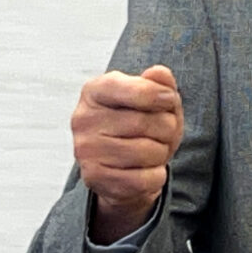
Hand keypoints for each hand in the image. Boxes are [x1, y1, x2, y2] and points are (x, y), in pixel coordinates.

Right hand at [72, 65, 183, 243]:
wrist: (125, 166)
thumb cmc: (142, 126)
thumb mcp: (155, 100)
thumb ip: (160, 83)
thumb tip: (159, 73)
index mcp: (96, 91)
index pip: (136, 89)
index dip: (161, 96)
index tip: (168, 100)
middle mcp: (83, 119)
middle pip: (148, 123)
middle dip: (167, 129)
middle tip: (160, 132)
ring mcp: (85, 150)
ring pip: (149, 152)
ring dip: (162, 153)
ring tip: (150, 150)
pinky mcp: (93, 178)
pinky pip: (145, 179)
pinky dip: (156, 176)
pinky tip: (144, 170)